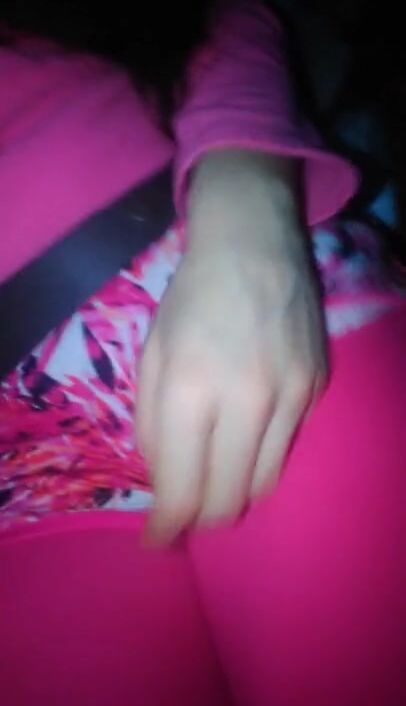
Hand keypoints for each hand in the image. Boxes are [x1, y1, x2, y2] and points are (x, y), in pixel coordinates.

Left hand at [135, 151, 327, 543]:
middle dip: (201, 518)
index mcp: (190, 388)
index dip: (167, 526)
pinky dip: (260, 455)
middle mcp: (246, 399)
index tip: (157, 540)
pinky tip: (246, 434)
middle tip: (186, 513)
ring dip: (233, 493)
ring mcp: (290, 395)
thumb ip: (151, 424)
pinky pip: (286, 446)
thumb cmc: (190, 298)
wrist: (254, 245)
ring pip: (263, 483)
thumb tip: (165, 482)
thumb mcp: (151, 354)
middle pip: (228, 499)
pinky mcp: (316, 387)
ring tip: (214, 481)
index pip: (182, 489)